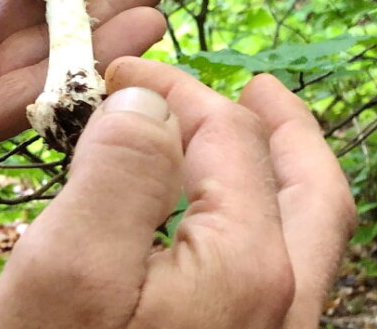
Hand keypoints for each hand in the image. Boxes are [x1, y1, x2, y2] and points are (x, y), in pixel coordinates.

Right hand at [0, 58, 356, 327]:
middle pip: (311, 194)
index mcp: (247, 270)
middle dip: (283, 129)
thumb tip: (151, 103)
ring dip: (284, 179)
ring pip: (306, 245)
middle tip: (255, 86)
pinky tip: (219, 231)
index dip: (179, 91)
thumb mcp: (65, 274)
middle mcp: (283, 314)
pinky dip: (265, 231)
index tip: (121, 73)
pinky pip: (281, 287)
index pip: (231, 141)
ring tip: (251, 143)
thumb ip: (118, 173)